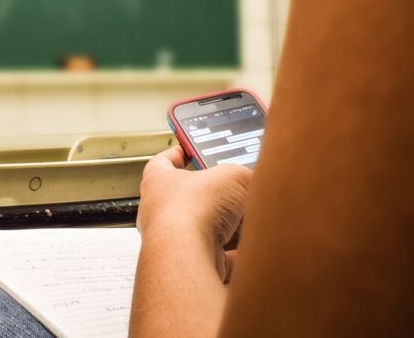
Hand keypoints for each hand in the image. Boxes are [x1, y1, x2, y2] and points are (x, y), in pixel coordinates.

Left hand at [137, 145, 251, 281]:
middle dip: (218, 196)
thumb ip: (244, 175)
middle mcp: (161, 212)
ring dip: (230, 227)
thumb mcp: (232, 176)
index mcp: (158, 181)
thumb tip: (255, 181)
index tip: (191, 149)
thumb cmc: (190, 210)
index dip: (180, 153)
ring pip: (208, 230)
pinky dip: (238, 255)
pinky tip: (254, 249)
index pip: (164, 162)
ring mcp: (175, 241)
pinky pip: (220, 259)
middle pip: (192, 199)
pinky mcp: (191, 265)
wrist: (186, 256)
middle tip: (239, 189)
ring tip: (251, 218)